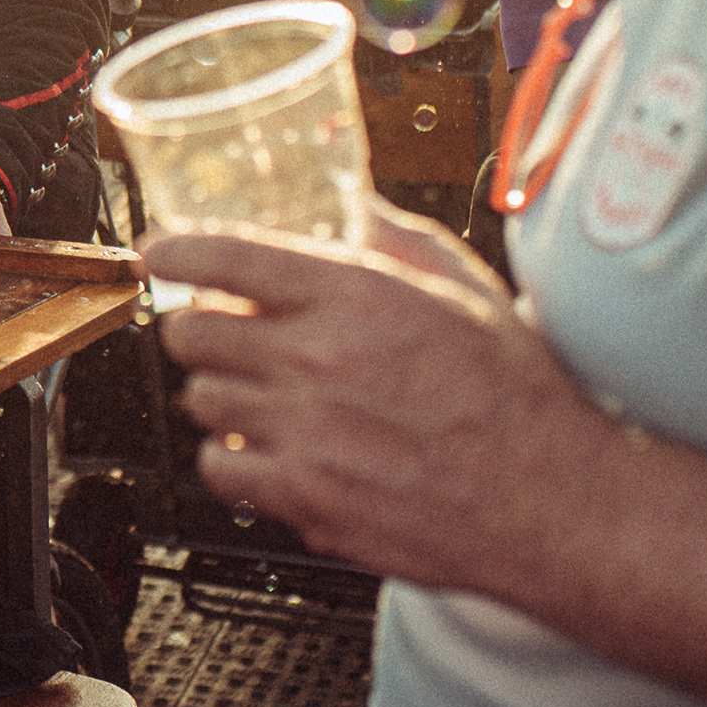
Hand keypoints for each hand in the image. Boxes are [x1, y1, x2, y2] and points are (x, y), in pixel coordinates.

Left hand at [148, 205, 604, 588]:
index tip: (156, 252)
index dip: (176, 251)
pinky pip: (220, 470)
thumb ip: (403, 241)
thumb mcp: (470, 293)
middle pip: (195, 332)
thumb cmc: (519, 402)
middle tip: (224, 337)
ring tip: (263, 400)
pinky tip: (272, 454)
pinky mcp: (306, 496)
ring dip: (220, 397)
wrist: (549, 502)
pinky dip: (235, 462)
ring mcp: (308, 432)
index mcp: (359, 296)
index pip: (231, 255)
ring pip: (201, 401)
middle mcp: (323, 358)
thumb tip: (361, 205)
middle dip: (202, 330)